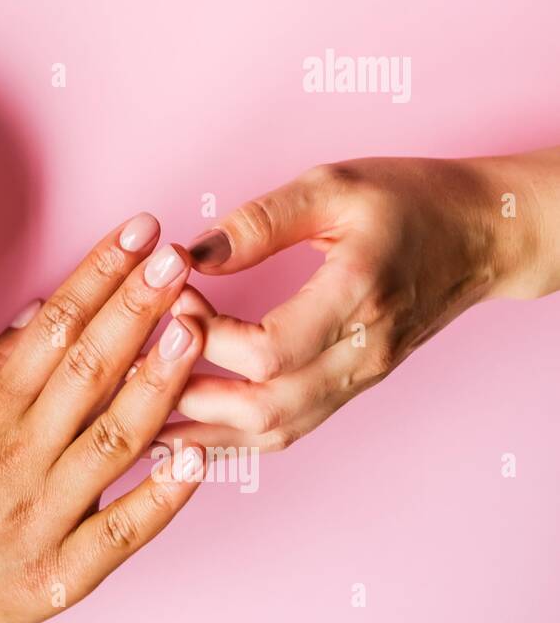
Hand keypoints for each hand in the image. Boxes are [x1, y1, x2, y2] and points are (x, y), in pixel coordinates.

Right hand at [0, 215, 206, 622]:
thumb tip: (41, 313)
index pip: (53, 328)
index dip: (98, 276)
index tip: (137, 235)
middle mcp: (17, 456)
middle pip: (87, 369)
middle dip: (135, 307)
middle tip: (176, 258)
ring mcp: (42, 516)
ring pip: (113, 438)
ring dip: (157, 381)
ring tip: (196, 329)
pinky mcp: (61, 575)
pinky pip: (122, 532)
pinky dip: (162, 496)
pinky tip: (199, 457)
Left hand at [160, 151, 558, 451]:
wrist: (481, 236)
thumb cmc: (408, 201)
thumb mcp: (331, 186)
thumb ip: (259, 221)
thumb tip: (191, 254)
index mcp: (357, 297)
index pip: (268, 350)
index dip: (206, 332)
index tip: (174, 295)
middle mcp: (360, 352)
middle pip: (263, 407)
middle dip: (188, 388)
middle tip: (140, 357)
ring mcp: (358, 378)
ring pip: (273, 432)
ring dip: (202, 426)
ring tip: (141, 407)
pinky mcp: (349, 386)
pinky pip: (287, 429)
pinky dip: (231, 436)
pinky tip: (186, 427)